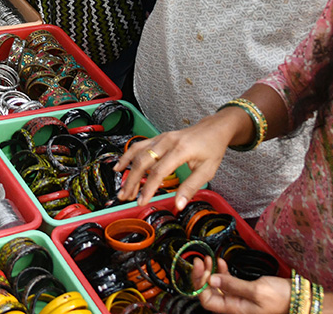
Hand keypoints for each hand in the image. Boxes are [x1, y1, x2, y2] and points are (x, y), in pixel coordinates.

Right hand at [113, 108, 242, 207]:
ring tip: (122, 186)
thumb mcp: (207, 171)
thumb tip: (178, 205)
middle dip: (132, 181)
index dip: (148, 188)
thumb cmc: (211, 149)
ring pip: (138, 153)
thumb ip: (191, 187)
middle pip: (143, 161)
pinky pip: (139, 146)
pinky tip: (120, 165)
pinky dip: (127, 156)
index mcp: (180, 150)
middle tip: (125, 197)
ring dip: (127, 170)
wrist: (213, 129)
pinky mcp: (158, 138)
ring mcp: (161, 138)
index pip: (158, 171)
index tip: (141, 201)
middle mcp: (167, 142)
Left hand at [194, 260, 289, 313]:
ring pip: (217, 286)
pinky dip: (221, 272)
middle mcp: (234, 306)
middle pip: (209, 293)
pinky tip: (221, 262)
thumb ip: (233, 285)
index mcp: (234, 310)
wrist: (299, 298)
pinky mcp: (244, 292)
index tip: (201, 267)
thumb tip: (211, 280)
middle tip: (201, 259)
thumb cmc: (281, 298)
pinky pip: (227, 284)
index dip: (200, 284)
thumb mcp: (256, 290)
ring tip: (210, 258)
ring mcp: (238, 300)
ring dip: (211, 272)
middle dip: (202, 276)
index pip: (207, 300)